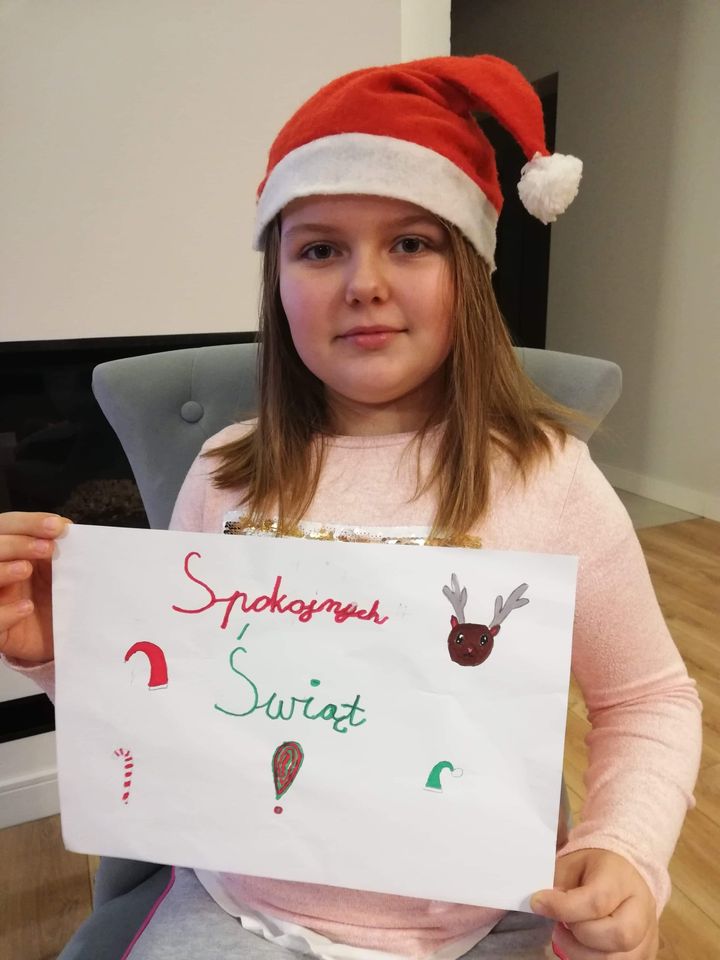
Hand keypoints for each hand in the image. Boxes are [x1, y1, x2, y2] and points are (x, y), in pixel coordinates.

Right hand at [0, 512, 70, 663]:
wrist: (58, 636)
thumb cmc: (55, 597)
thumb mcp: (57, 571)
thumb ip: (55, 548)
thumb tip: (64, 526)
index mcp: (10, 551)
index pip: (7, 526)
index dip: (28, 522)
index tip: (57, 526)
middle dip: (17, 544)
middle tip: (48, 548)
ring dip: (2, 571)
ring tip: (26, 570)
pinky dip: (5, 612)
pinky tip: (27, 607)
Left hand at [531, 849, 657, 958]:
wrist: (625, 872)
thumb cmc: (594, 867)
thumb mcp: (571, 864)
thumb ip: (558, 883)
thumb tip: (544, 905)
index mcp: (620, 877)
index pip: (596, 900)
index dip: (563, 907)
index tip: (537, 903)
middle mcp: (641, 907)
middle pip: (618, 935)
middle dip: (580, 935)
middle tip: (560, 924)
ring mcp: (648, 935)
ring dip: (583, 954)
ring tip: (567, 936)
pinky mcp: (646, 953)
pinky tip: (582, 946)